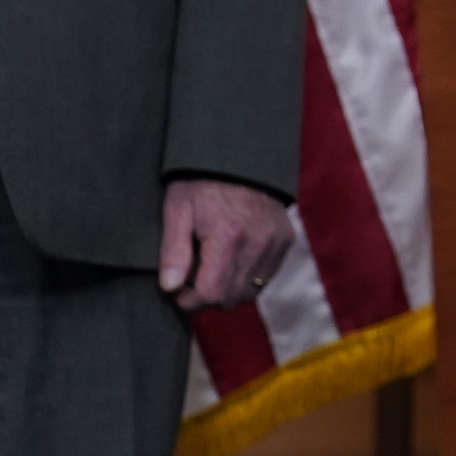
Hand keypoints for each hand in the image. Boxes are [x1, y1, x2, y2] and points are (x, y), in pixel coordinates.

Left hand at [159, 177, 294, 311]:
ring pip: (250, 292)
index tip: (177, 290)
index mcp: (227, 236)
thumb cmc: (201, 181)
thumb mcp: (178, 209)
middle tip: (192, 279)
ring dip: (228, 289)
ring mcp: (275, 242)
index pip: (211, 294)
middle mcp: (257, 242)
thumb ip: (173, 251)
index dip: (189, 300)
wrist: (241, 155)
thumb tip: (170, 288)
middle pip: (231, 298)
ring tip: (212, 268)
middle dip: (207, 296)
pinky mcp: (285, 240)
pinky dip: (248, 277)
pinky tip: (233, 259)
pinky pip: (266, 277)